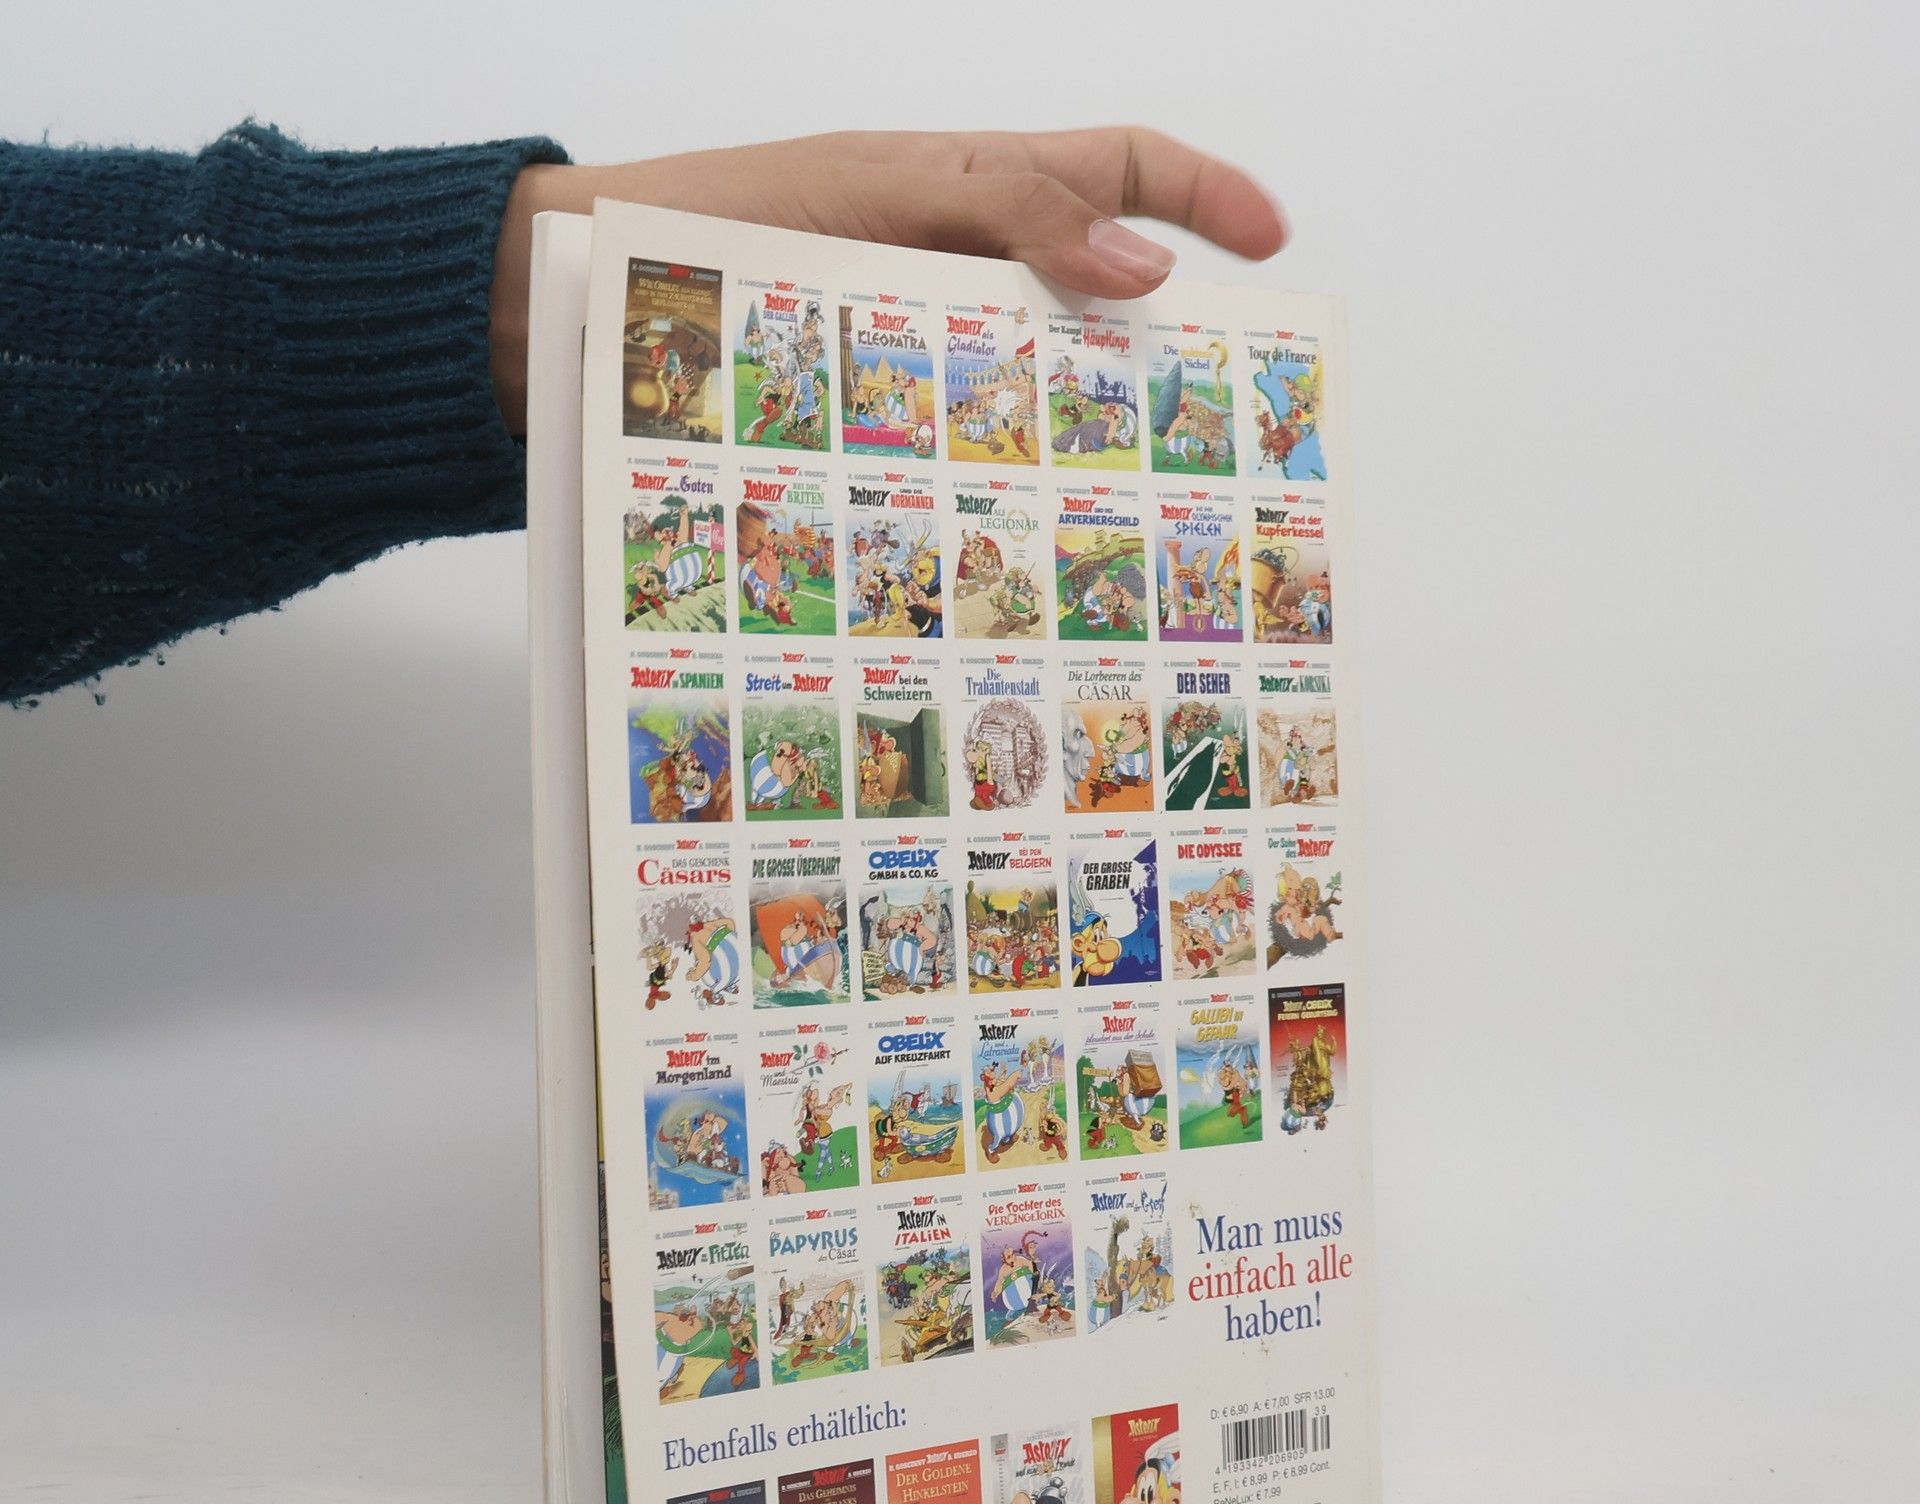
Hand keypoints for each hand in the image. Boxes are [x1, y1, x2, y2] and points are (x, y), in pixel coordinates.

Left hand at [489, 126, 1287, 433]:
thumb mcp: (883, 189)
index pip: (1119, 170)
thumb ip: (1010, 211)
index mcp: (973, 189)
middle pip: (1093, 306)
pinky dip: (996, 492)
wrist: (580, 307)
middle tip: (1214, 431)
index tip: (1274, 250)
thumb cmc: (721, 220)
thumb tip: (1142, 266)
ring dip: (1081, 445)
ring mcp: (918, 361)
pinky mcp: (873, 435)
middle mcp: (957, 277)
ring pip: (1033, 399)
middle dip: (1164, 360)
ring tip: (1127, 503)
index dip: (1206, 197)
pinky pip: (958, 460)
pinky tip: (1017, 536)